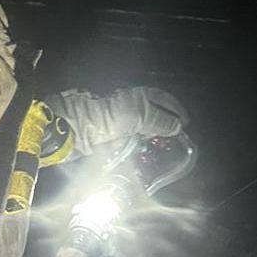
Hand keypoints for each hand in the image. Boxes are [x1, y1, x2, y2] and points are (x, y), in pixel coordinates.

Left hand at [44, 86, 189, 157]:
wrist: (70, 128)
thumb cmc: (104, 116)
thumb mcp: (137, 115)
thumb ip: (159, 120)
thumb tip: (177, 126)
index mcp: (135, 95)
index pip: (161, 98)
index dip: (175, 109)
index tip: (186, 124)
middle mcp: (126, 107)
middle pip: (151, 116)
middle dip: (164, 127)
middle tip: (176, 143)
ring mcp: (115, 124)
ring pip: (139, 132)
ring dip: (150, 142)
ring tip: (162, 154)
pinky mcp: (106, 140)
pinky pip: (125, 145)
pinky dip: (135, 152)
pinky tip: (142, 160)